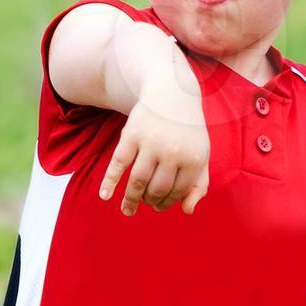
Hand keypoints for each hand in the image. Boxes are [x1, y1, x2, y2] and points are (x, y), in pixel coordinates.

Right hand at [99, 74, 209, 217]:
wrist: (171, 93)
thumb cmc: (187, 131)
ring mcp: (151, 143)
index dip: (167, 202)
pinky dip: (109, 181)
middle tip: (144, 203)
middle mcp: (173, 152)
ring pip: (138, 181)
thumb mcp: (201, 154)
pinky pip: (118, 164)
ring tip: (127, 210)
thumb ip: (200, 184)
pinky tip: (104, 196)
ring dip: (131, 200)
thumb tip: (187, 211)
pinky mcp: (131, 135)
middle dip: (150, 201)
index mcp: (193, 159)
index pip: (178, 192)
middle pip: (157, 189)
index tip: (158, 205)